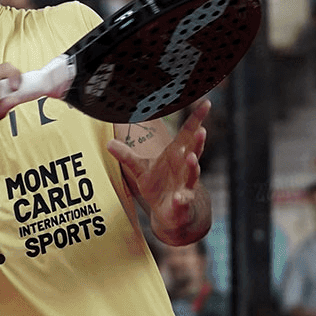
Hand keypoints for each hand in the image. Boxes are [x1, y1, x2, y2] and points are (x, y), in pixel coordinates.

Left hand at [107, 99, 208, 243]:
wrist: (170, 213)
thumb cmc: (158, 186)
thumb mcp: (140, 169)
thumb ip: (126, 156)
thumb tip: (109, 143)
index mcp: (176, 155)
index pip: (188, 133)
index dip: (197, 119)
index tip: (207, 103)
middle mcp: (184, 167)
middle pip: (194, 151)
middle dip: (198, 141)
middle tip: (202, 130)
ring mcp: (185, 185)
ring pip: (192, 174)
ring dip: (193, 166)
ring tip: (192, 157)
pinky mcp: (181, 203)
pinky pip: (183, 200)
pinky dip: (181, 198)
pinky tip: (178, 197)